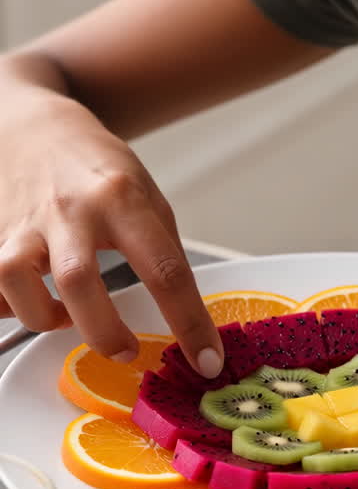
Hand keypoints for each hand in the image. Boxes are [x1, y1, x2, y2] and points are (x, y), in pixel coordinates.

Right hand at [0, 94, 223, 375]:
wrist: (34, 127)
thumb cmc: (96, 169)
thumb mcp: (146, 197)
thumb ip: (163, 252)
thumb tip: (186, 317)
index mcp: (121, 198)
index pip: (164, 269)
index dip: (189, 322)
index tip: (207, 361)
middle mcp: (69, 210)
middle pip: (78, 281)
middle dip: (105, 333)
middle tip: (127, 351)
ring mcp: (23, 222)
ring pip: (15, 282)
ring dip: (44, 317)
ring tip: (68, 317)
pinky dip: (6, 304)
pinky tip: (27, 300)